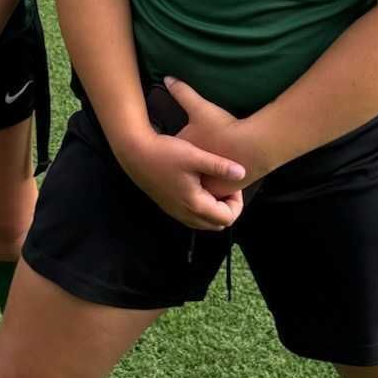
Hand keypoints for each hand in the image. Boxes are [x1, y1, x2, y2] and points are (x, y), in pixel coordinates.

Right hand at [113, 126, 245, 232]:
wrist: (135, 152)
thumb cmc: (165, 152)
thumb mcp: (195, 156)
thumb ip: (220, 166)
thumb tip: (242, 173)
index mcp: (195, 204)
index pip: (227, 218)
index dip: (236, 203)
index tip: (232, 183)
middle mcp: (185, 214)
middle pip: (217, 225)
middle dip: (227, 208)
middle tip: (227, 187)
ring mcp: (175, 212)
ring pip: (204, 222)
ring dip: (214, 209)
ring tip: (214, 186)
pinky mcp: (169, 206)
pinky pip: (193, 217)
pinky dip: (202, 208)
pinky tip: (200, 186)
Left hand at [163, 77, 273, 189]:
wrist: (254, 146)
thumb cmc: (224, 128)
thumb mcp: (200, 108)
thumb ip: (183, 93)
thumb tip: (167, 77)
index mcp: (184, 159)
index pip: (171, 156)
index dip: (173, 149)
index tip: (173, 143)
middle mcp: (194, 178)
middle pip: (185, 173)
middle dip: (184, 168)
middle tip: (185, 157)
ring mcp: (211, 187)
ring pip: (202, 183)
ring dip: (203, 176)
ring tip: (206, 163)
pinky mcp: (227, 191)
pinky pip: (218, 188)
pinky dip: (219, 180)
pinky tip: (223, 168)